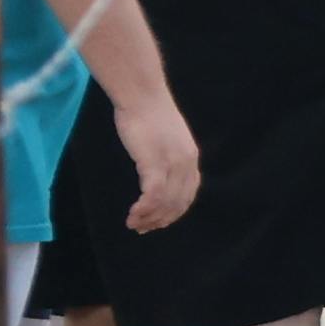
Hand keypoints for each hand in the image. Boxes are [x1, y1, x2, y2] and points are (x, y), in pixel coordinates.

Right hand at [106, 81, 199, 233]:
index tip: (160, 221)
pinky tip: (133, 214)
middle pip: (177, 202)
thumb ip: (165, 155)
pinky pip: (153, 195)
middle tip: (142, 229)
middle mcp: (186, 162)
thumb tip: (156, 170)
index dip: (174, 211)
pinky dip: (144, 208)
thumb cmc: (147, 114)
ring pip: (165, 202)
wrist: (142, 96)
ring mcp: (172, 163)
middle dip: (160, 219)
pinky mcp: (155, 163)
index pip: (188, 193)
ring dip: (149, 217)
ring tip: (134, 224)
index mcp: (191, 157)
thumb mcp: (165, 138)